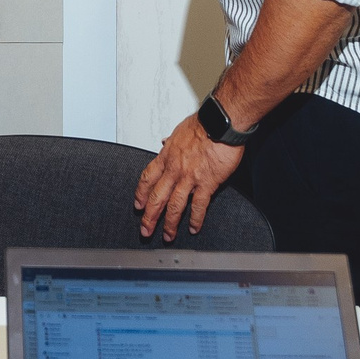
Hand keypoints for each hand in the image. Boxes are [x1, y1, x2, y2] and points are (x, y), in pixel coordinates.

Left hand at [135, 114, 243, 243]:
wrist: (221, 123)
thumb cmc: (204, 124)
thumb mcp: (180, 130)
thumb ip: (172, 141)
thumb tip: (165, 142)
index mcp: (167, 156)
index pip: (147, 178)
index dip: (141, 194)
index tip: (138, 205)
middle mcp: (175, 169)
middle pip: (156, 197)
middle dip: (149, 217)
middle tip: (145, 230)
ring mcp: (189, 177)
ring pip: (174, 206)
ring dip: (169, 224)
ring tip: (167, 236)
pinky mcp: (206, 183)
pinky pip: (198, 206)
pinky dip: (195, 219)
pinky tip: (194, 228)